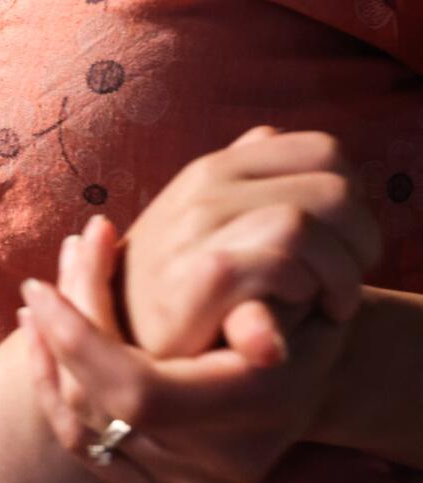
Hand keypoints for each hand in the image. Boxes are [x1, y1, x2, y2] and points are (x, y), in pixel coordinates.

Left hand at [21, 214, 350, 482]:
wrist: (307, 376)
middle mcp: (226, 469)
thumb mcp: (280, 293)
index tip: (47, 279)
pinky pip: (89, 452)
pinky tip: (44, 345)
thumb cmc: (286, 312)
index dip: (81, 337)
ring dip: (49, 359)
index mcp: (255, 412)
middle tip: (43, 278)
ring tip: (38, 303)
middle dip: (61, 332)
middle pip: (104, 405)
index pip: (139, 391)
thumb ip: (249, 294)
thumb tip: (238, 306)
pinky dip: (58, 395)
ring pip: (85, 428)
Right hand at [121, 128, 379, 364]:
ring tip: (330, 303)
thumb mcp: (206, 223)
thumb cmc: (181, 292)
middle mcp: (206, 185)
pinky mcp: (199, 275)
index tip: (342, 247)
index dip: (354, 200)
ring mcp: (196, 226)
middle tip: (342, 285)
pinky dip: (308, 289)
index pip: (325, 151)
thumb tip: (270, 136)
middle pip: (333, 186)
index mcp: (218, 167)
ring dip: (339, 273)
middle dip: (359, 242)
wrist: (123, 345)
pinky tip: (305, 313)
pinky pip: (282, 259)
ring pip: (308, 222)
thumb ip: (241, 181)